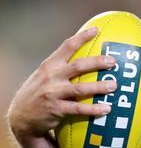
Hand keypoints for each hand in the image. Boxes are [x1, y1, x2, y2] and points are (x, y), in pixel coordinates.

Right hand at [8, 27, 116, 143]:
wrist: (21, 117)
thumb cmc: (38, 94)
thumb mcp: (44, 76)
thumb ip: (61, 68)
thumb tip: (87, 59)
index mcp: (49, 65)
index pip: (66, 47)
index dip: (81, 37)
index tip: (96, 30)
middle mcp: (51, 77)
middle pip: (78, 66)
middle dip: (97, 62)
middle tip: (113, 61)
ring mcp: (53, 93)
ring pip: (80, 88)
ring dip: (99, 87)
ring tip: (114, 86)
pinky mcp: (56, 109)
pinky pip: (78, 108)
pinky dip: (93, 109)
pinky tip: (107, 109)